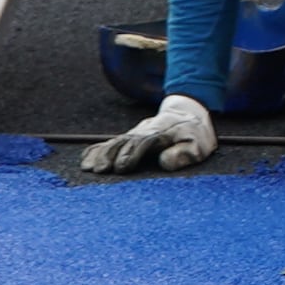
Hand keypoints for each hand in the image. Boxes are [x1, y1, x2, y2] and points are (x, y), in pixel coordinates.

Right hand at [78, 93, 214, 175]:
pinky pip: (110, 142)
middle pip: (125, 142)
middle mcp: (144, 132)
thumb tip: (164, 162)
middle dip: (111, 156)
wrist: (186, 113)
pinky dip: (97, 150)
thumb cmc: (193, 134)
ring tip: (89, 167)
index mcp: (161, 133)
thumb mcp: (198, 145)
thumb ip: (184, 154)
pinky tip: (85, 160)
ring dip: (101, 154)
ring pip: (115, 141)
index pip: (144, 142)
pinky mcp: (129, 137)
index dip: (132, 154)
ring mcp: (134, 133)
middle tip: (100, 170)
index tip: (122, 168)